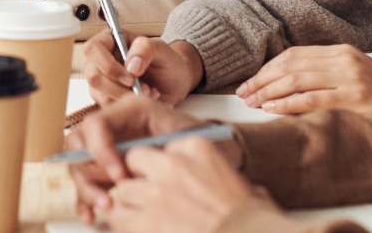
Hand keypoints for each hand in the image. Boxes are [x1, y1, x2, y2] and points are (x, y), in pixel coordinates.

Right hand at [67, 94, 224, 222]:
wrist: (220, 155)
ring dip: (86, 189)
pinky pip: (88, 182)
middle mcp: (115, 125)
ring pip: (80, 165)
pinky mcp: (110, 167)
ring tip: (105, 207)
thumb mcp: (186, 139)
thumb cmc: (206, 143)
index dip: (101, 151)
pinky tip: (91, 215)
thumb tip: (127, 167)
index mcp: (130, 110)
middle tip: (108, 198)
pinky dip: (86, 199)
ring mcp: (110, 146)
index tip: (120, 176)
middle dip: (89, 173)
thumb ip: (157, 148)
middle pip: (79, 145)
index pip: (96, 124)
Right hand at [83, 32, 202, 105]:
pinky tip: (147, 100)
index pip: (93, 49)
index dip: (108, 65)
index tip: (131, 77)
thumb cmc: (166, 61)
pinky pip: (111, 109)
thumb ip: (146, 49)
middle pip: (93, 76)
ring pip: (101, 96)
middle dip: (120, 88)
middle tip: (145, 89)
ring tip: (150, 92)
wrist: (174, 82)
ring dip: (128, 99)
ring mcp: (102, 81)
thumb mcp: (162, 50)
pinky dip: (131, 108)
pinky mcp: (107, 99)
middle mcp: (100, 61)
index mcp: (109, 41)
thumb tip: (130, 65)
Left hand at [104, 137, 274, 232]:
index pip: (159, 148)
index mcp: (196, 147)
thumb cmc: (252, 219)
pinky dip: (124, 224)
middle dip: (137, 180)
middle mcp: (173, 163)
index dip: (159, 167)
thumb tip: (210, 185)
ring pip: (122, 191)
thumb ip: (213, 174)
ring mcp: (157, 191)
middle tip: (148, 199)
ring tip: (144, 219)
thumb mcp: (239, 181)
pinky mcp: (148, 220)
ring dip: (129, 205)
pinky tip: (138, 228)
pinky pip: (118, 217)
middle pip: (133, 162)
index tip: (165, 180)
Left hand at [236, 44, 371, 114]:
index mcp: (342, 52)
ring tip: (251, 102)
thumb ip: (324, 76)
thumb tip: (282, 87)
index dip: (267, 68)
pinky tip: (272, 108)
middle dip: (262, 79)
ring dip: (269, 92)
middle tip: (243, 93)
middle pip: (291, 65)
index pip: (294, 55)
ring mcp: (351, 78)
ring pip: (297, 80)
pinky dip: (288, 103)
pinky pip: (313, 99)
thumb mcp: (353, 78)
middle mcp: (345, 60)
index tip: (249, 81)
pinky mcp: (355, 97)